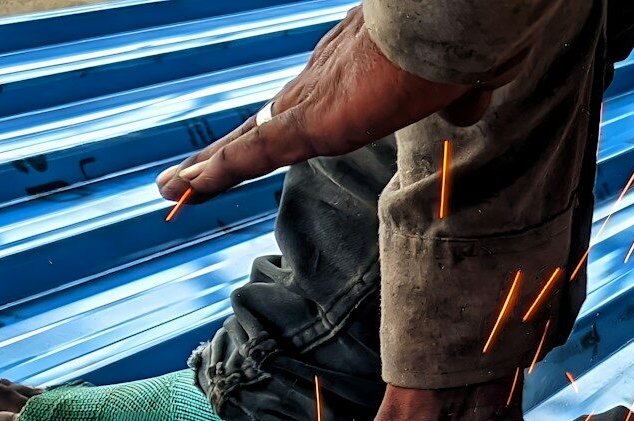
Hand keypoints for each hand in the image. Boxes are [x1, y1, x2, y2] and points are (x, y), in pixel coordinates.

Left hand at [156, 6, 521, 204]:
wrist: (455, 19)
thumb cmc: (463, 42)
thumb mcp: (463, 81)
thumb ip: (458, 98)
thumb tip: (463, 110)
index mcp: (354, 76)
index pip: (306, 109)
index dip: (278, 129)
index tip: (258, 143)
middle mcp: (322, 82)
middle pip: (265, 123)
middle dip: (232, 151)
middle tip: (195, 171)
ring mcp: (312, 100)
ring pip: (248, 140)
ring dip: (210, 167)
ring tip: (170, 187)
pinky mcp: (312, 122)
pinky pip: (252, 153)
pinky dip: (218, 172)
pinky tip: (183, 187)